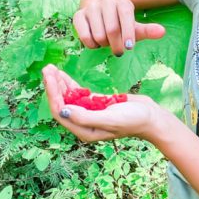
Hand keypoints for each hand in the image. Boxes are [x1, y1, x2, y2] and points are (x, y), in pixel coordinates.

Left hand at [42, 64, 162, 142]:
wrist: (151, 117)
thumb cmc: (133, 120)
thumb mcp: (109, 118)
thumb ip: (86, 117)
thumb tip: (63, 111)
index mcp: (84, 131)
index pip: (60, 112)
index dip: (53, 94)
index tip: (50, 77)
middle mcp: (83, 123)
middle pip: (61, 104)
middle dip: (53, 87)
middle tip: (47, 69)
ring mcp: (89, 113)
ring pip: (68, 97)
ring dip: (59, 84)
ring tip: (51, 68)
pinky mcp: (96, 104)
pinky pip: (78, 94)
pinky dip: (70, 84)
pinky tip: (63, 74)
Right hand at [73, 0, 164, 56]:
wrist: (99, 14)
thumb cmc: (121, 24)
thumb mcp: (135, 28)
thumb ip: (148, 30)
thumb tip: (162, 32)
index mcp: (123, 2)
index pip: (126, 15)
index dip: (128, 33)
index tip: (129, 47)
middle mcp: (106, 1)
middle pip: (112, 29)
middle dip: (116, 45)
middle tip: (119, 52)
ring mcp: (91, 7)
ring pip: (98, 34)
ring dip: (104, 45)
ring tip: (107, 43)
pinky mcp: (78, 15)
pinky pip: (85, 36)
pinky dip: (92, 45)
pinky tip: (96, 43)